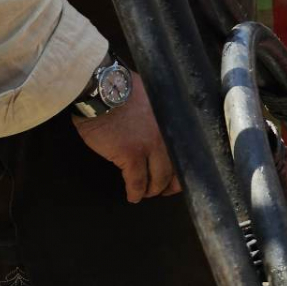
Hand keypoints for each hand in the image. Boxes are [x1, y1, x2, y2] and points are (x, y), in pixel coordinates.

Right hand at [74, 77, 179, 202]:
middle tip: (162, 191)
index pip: (185, 153)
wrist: (102, 89)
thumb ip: (161, 116)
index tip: (177, 179)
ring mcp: (150, 146)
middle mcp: (167, 136)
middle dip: (168, 185)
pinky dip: (135, 192)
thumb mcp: (153, 99)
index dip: (181, 170)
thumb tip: (162, 129)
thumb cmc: (123, 89)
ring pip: (157, 179)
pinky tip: (132, 196)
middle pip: (174, 169)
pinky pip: (137, 181)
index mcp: (174, 122)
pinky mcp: (131, 155)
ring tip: (145, 193)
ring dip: (151, 190)